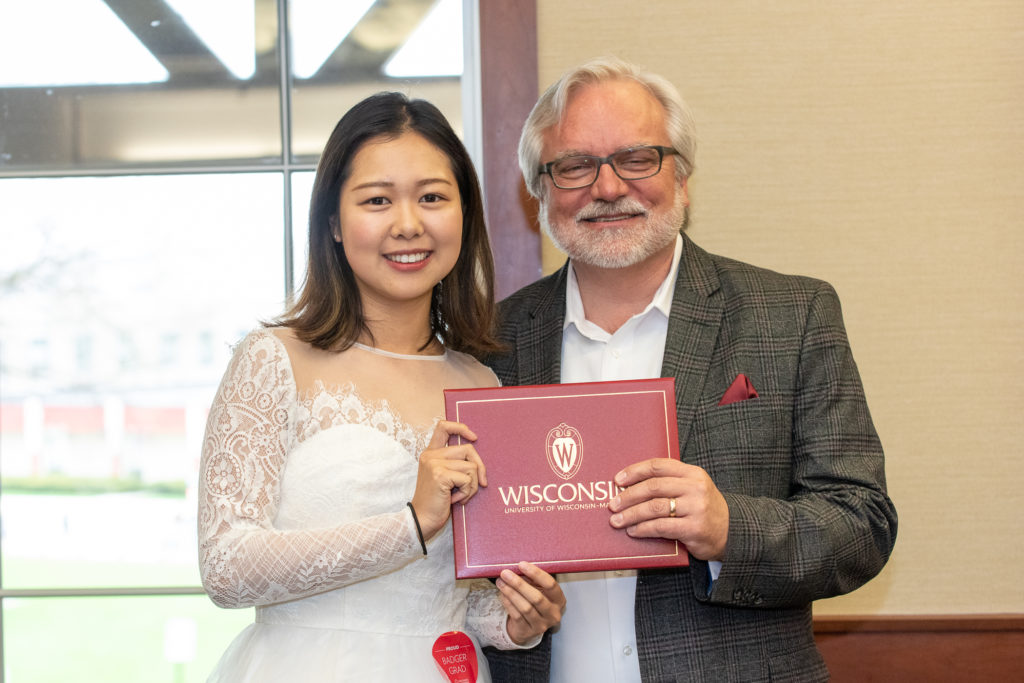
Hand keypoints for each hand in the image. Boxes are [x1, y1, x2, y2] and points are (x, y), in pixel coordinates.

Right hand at [410, 420, 486, 538]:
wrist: (421, 520)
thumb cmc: (436, 501)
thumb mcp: (444, 477)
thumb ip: (454, 464)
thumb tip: (479, 461)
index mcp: (430, 453)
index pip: (443, 427)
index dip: (461, 428)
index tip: (474, 437)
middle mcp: (431, 455)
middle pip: (468, 449)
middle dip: (480, 467)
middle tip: (481, 483)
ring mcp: (434, 464)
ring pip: (471, 467)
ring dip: (472, 486)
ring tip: (461, 495)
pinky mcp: (440, 475)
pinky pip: (468, 480)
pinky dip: (467, 493)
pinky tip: (455, 500)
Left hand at [496, 562, 564, 644]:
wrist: (528, 626)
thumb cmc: (534, 601)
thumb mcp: (538, 589)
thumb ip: (532, 580)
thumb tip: (518, 567)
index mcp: (559, 600)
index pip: (551, 585)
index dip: (536, 574)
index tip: (521, 564)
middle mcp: (553, 614)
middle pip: (537, 598)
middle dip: (519, 584)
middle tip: (505, 573)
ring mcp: (541, 625)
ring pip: (525, 608)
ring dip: (511, 593)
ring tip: (501, 582)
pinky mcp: (528, 631)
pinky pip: (517, 615)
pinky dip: (508, 603)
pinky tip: (502, 594)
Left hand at [607, 458, 728, 560]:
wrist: (733, 532)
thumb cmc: (704, 509)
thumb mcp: (693, 488)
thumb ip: (670, 483)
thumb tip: (630, 485)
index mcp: (693, 473)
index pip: (658, 466)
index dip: (635, 471)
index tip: (618, 480)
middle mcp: (695, 488)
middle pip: (653, 487)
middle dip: (629, 496)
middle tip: (613, 504)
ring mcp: (696, 508)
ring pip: (654, 507)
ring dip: (631, 514)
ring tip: (617, 520)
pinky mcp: (694, 529)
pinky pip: (661, 526)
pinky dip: (643, 528)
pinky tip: (633, 531)